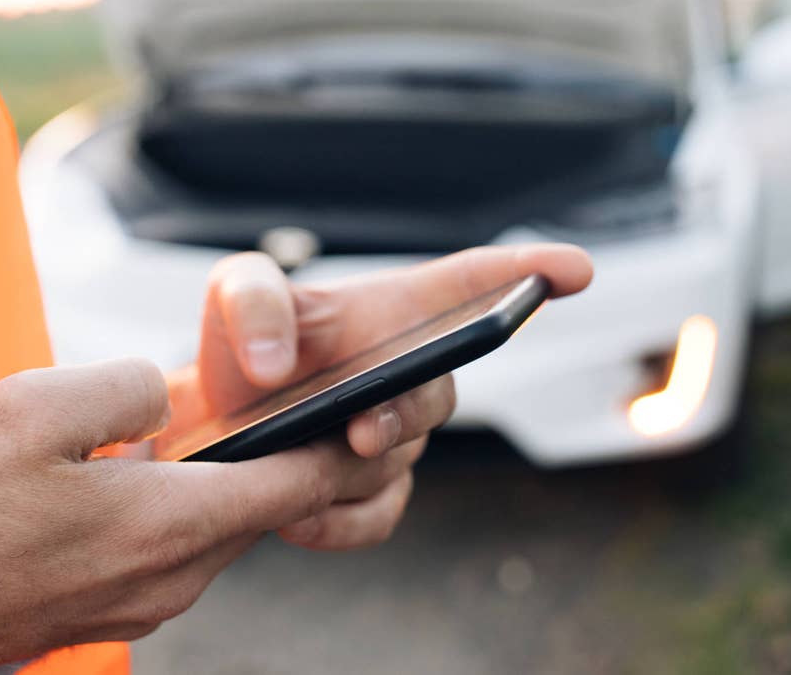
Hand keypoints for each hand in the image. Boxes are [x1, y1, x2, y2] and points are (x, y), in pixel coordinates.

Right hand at [0, 359, 410, 671]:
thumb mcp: (36, 409)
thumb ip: (126, 389)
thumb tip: (163, 397)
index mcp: (167, 525)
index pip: (297, 485)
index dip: (339, 445)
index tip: (367, 413)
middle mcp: (171, 577)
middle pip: (266, 511)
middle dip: (290, 461)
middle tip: (302, 410)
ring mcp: (143, 603)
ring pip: (221, 532)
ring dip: (231, 486)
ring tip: (218, 437)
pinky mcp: (113, 612)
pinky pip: (178, 553)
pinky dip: (186, 513)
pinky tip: (149, 479)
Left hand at [174, 244, 592, 549]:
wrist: (212, 424)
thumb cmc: (241, 345)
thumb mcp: (236, 298)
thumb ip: (254, 303)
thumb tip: (279, 364)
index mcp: (395, 311)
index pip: (474, 283)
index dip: (529, 272)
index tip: (577, 269)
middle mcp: (412, 372)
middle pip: (439, 393)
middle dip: (404, 414)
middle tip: (360, 431)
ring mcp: (399, 437)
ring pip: (400, 460)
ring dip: (346, 468)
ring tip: (285, 465)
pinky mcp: (376, 494)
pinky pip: (380, 516)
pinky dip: (337, 521)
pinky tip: (295, 515)